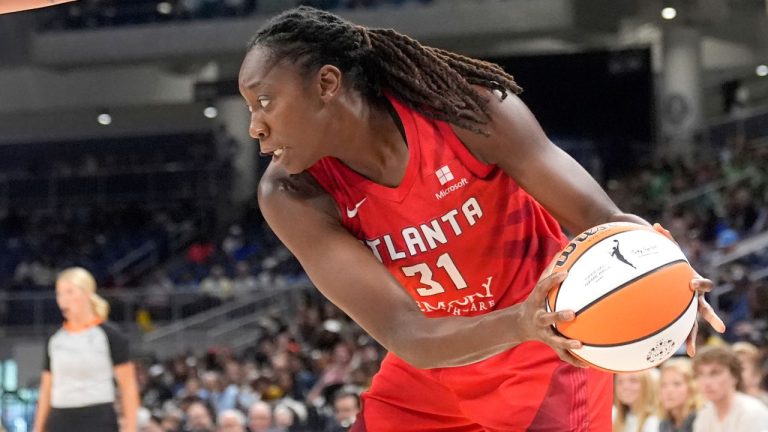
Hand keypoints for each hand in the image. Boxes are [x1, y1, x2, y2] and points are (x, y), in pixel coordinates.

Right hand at [519, 271, 587, 367]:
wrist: (520, 325)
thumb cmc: (536, 302)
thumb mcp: (539, 288)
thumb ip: (550, 271)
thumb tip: (563, 250)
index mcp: (536, 302)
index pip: (542, 288)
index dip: (552, 280)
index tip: (565, 273)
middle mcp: (539, 319)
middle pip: (547, 318)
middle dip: (558, 316)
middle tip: (572, 313)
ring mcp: (544, 334)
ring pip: (554, 340)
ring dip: (566, 344)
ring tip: (580, 345)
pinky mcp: (550, 345)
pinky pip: (562, 355)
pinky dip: (574, 360)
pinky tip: (588, 364)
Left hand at [653, 223, 725, 355]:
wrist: (674, 278)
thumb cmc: (671, 266)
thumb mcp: (670, 254)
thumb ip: (666, 240)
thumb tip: (657, 225)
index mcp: (694, 283)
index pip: (702, 284)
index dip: (699, 284)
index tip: (692, 284)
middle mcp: (696, 299)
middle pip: (705, 309)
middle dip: (711, 318)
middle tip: (720, 328)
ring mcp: (689, 310)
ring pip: (693, 326)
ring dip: (692, 338)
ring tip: (690, 352)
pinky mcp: (681, 317)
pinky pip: (679, 330)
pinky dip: (680, 340)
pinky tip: (680, 354)